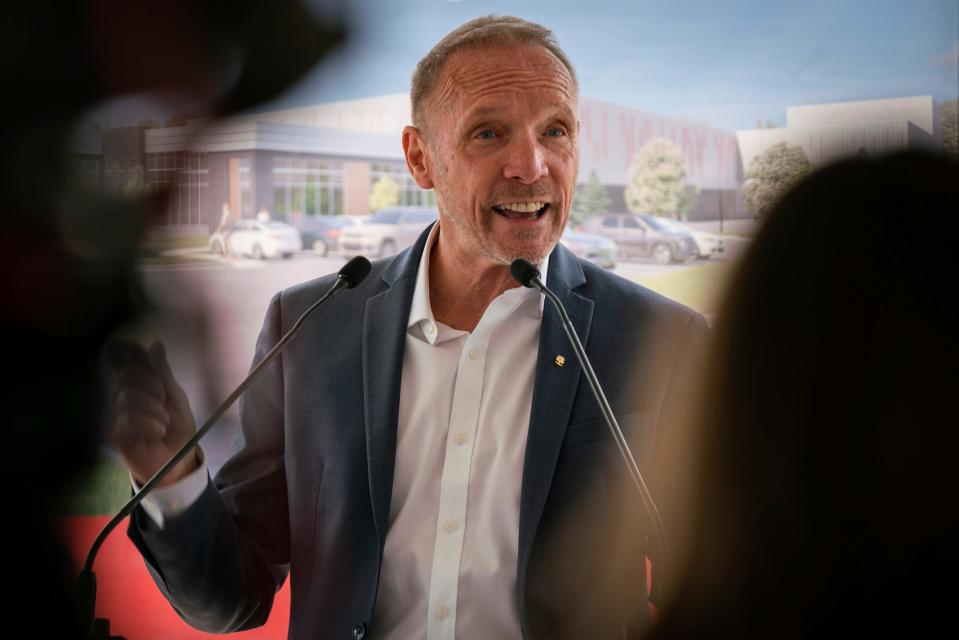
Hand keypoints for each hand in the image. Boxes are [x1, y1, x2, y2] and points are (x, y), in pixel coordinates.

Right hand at [107, 340, 198, 487]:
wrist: (179, 460)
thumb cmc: (178, 429)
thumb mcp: (176, 396)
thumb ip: (163, 372)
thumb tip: (155, 344)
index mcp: (139, 386)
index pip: (129, 362)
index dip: (137, 359)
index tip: (152, 365)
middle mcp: (124, 397)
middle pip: (129, 375)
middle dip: (154, 388)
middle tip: (164, 405)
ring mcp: (117, 415)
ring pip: (128, 397)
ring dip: (155, 411)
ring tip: (163, 425)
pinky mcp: (114, 433)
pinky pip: (127, 418)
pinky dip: (149, 424)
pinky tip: (156, 433)